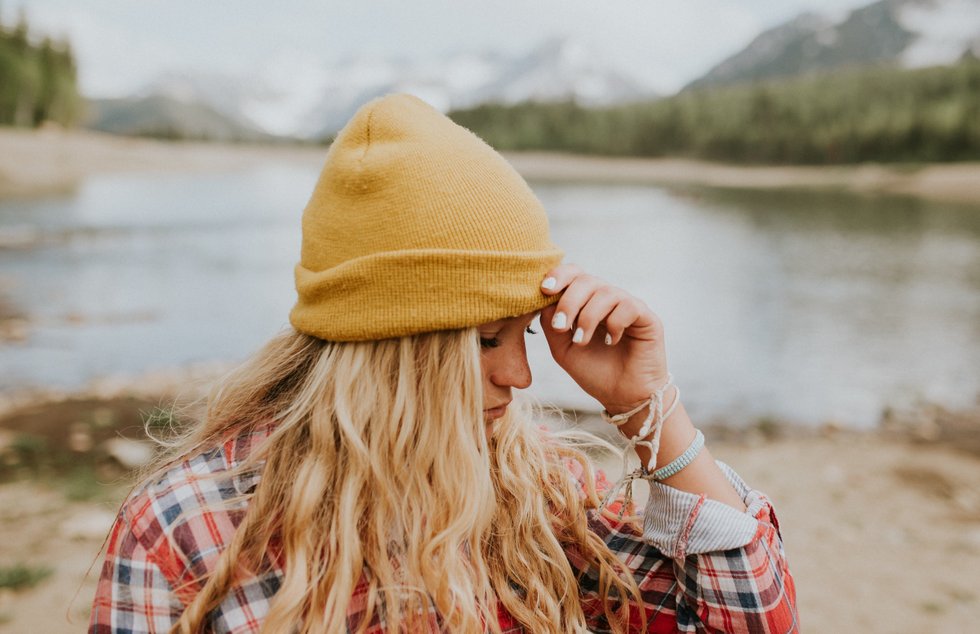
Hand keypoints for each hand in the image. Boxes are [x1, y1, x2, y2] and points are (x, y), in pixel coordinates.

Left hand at [539, 264, 668, 412]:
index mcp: (587, 302)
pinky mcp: (647, 317)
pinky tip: (611, 341)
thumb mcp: (562, 349)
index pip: (574, 275)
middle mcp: (607, 299)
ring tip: (581, 341)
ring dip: (588, 317)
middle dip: (569, 302)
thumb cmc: (594, 371)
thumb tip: (543, 300)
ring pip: (606, 293)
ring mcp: (627, 306)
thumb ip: (551, 323)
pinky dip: (614, 323)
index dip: (559, 276)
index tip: (544, 290)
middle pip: (586, 280)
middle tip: (561, 327)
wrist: (622, 397)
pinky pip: (628, 306)